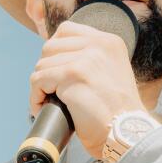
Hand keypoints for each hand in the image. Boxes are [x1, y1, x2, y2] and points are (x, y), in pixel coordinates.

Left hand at [27, 20, 152, 158]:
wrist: (126, 132)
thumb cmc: (117, 112)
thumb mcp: (111, 72)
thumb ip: (92, 59)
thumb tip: (58, 58)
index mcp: (108, 42)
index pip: (66, 30)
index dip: (54, 51)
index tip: (56, 70)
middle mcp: (98, 45)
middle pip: (50, 47)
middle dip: (46, 70)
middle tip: (52, 90)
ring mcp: (85, 60)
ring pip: (42, 65)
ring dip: (40, 86)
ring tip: (48, 102)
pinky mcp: (71, 76)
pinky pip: (38, 80)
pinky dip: (35, 97)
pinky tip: (42, 108)